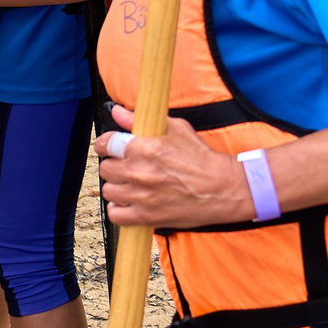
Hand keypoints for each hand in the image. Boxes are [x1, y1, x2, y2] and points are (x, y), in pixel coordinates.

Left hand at [98, 105, 253, 228]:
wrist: (224, 189)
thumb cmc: (203, 160)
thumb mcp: (176, 130)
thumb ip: (142, 120)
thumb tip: (119, 111)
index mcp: (146, 148)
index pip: (108, 144)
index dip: (104, 144)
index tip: (106, 147)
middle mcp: (140, 172)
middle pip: (106, 168)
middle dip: (113, 165)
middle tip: (124, 165)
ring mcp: (142, 196)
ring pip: (108, 191)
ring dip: (116, 186)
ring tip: (129, 184)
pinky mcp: (147, 217)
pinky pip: (116, 215)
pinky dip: (119, 209)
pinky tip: (129, 202)